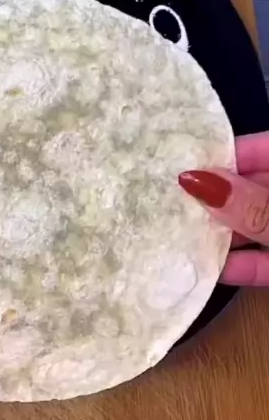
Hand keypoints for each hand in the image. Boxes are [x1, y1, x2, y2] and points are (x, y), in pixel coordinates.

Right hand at [179, 131, 268, 284]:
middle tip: (161, 200)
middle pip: (248, 189)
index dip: (217, 154)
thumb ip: (251, 206)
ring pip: (253, 226)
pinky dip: (240, 265)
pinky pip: (264, 260)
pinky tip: (205, 270)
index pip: (255, 148)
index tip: (174, 163)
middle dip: (210, 198)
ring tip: (171, 236)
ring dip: (219, 235)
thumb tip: (191, 180)